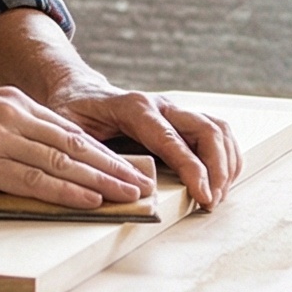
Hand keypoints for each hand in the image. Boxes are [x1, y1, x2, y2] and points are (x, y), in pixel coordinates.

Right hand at [0, 87, 152, 209]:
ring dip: (103, 181)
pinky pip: (36, 180)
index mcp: (10, 102)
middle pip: (75, 144)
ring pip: (63, 162)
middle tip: (145, 185)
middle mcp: (10, 113)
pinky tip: (91, 201)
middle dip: (114, 167)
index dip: (104, 152)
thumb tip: (38, 168)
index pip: (69, 130)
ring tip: (131, 196)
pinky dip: (69, 192)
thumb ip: (7, 139)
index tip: (128, 168)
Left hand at [43, 82, 239, 211]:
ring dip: (226, 163)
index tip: (204, 196)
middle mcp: (160, 104)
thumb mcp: (66, 129)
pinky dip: (226, 156)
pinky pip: (215, 131)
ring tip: (218, 195)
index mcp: (133, 108)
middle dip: (218, 168)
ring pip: (217, 128)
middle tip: (213, 201)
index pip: (172, 139)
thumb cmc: (71, 111)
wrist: (78, 90)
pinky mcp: (181, 119)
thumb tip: (110, 184)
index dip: (192, 168)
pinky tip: (221, 180)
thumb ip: (86, 152)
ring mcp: (174, 109)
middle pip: (206, 129)